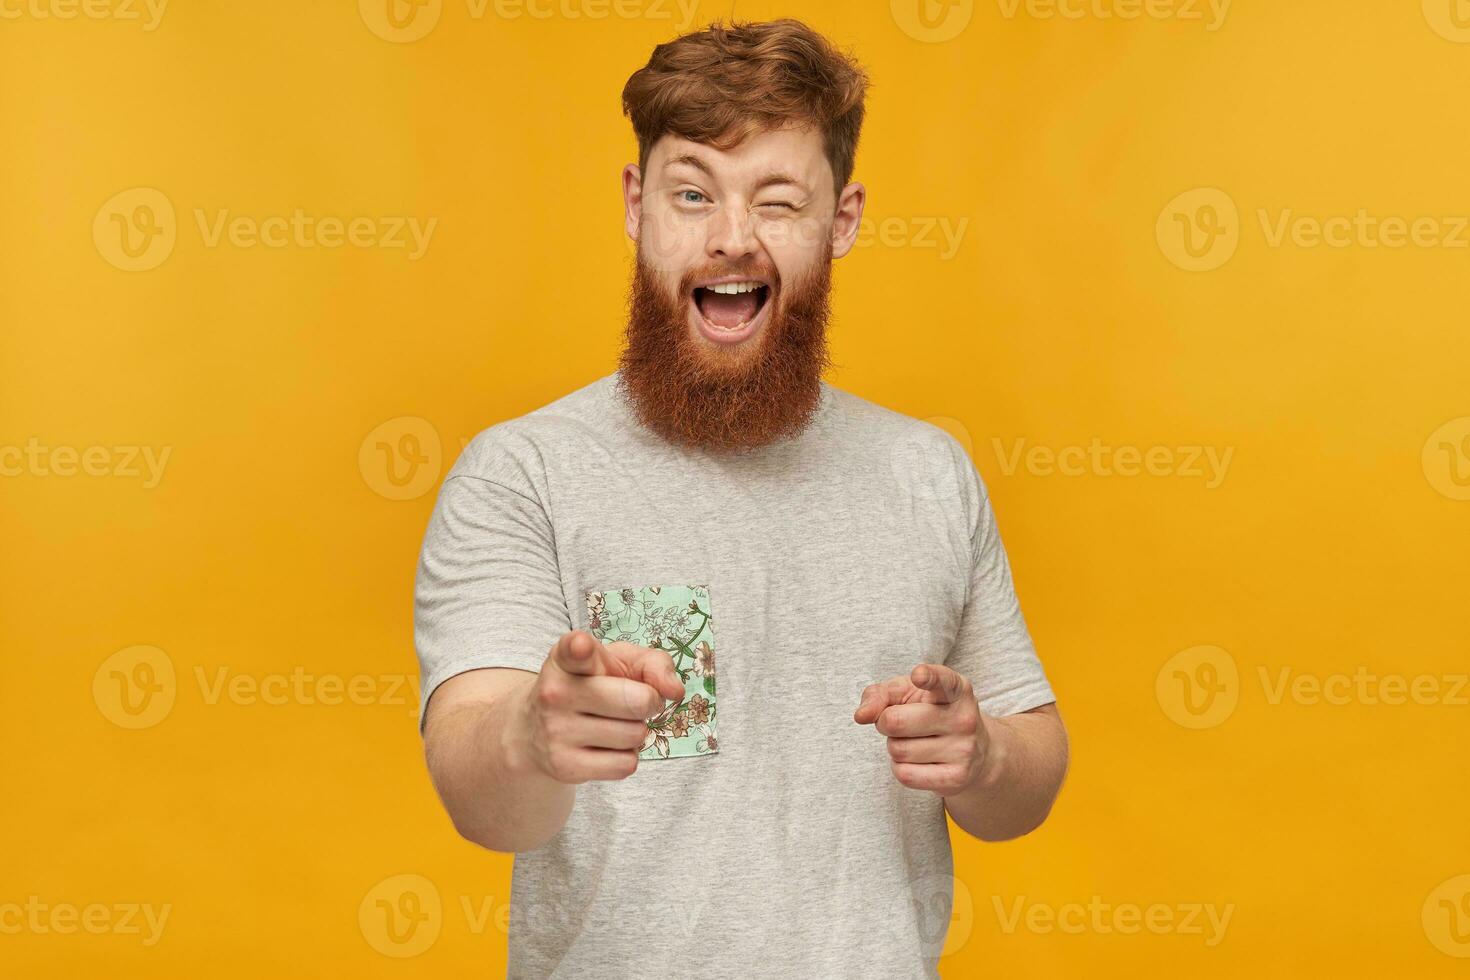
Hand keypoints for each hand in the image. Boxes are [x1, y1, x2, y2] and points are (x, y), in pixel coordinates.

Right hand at [510, 629, 684, 784]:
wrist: (536, 730)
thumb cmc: (592, 687)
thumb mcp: (620, 662)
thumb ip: (654, 664)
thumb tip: (675, 692)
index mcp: (567, 658)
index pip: (573, 651)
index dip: (581, 648)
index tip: (581, 647)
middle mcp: (554, 693)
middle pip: (636, 701)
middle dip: (646, 702)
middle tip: (630, 701)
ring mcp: (556, 732)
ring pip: (635, 736)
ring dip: (635, 732)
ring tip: (612, 723)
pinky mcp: (564, 767)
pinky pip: (626, 765)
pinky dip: (626, 757)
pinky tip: (603, 747)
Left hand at [853, 663, 990, 795]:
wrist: (976, 753)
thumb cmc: (932, 714)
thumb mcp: (909, 694)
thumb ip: (880, 695)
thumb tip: (861, 715)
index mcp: (956, 689)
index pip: (942, 680)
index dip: (928, 677)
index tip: (918, 675)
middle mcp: (964, 718)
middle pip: (895, 721)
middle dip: (886, 723)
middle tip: (898, 723)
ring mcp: (963, 750)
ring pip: (898, 750)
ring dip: (896, 747)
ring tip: (915, 742)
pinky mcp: (956, 778)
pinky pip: (904, 775)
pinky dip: (901, 768)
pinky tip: (919, 761)